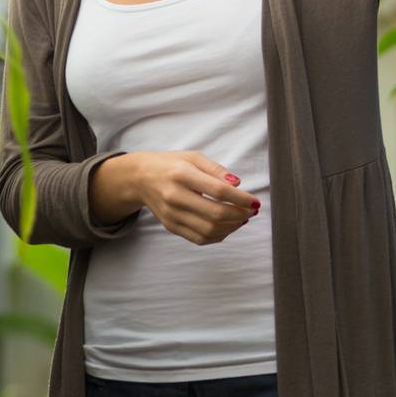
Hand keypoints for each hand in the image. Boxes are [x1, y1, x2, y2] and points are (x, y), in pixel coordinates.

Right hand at [129, 151, 260, 245]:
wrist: (140, 178)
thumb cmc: (170, 165)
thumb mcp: (193, 157)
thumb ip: (216, 170)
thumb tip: (237, 184)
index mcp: (182, 175)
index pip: (218, 191)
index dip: (241, 199)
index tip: (255, 201)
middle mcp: (175, 197)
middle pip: (215, 214)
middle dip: (240, 215)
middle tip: (252, 211)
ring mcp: (172, 215)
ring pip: (209, 230)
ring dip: (232, 227)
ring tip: (242, 218)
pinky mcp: (171, 227)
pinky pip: (199, 239)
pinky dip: (218, 236)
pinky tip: (227, 227)